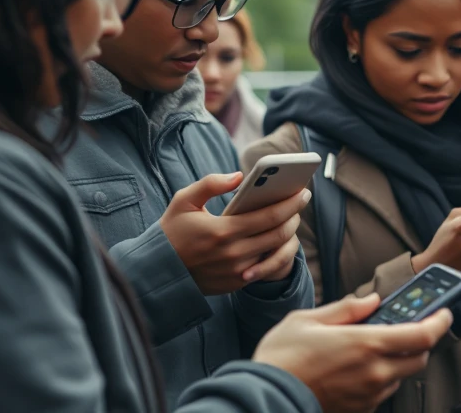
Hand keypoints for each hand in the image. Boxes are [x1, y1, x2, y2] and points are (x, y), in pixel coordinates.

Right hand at [159, 172, 308, 294]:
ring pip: (275, 252)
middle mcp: (233, 254)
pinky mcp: (236, 284)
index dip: (290, 204)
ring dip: (288, 234)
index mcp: (222, 231)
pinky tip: (278, 237)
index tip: (303, 192)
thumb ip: (211, 183)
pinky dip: (276, 251)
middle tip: (301, 201)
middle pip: (278, 234)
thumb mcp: (183, 201)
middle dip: (294, 216)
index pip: (269, 216)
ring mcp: (237, 272)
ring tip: (291, 218)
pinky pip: (265, 267)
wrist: (157, 272)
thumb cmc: (171, 231)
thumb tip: (239, 176)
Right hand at [253, 293, 452, 412]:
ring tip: (371, 347)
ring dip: (396, 360)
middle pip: (419, 358)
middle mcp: (374, 372)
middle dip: (419, 341)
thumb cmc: (281, 358)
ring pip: (400, 375)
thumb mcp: (308, 319)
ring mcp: (369, 395)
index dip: (440, 322)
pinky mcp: (360, 410)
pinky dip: (379, 378)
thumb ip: (346, 309)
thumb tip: (371, 301)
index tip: (445, 311)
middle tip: (407, 327)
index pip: (422, 335)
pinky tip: (356, 369)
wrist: (264, 398)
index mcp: (366, 344)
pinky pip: (381, 392)